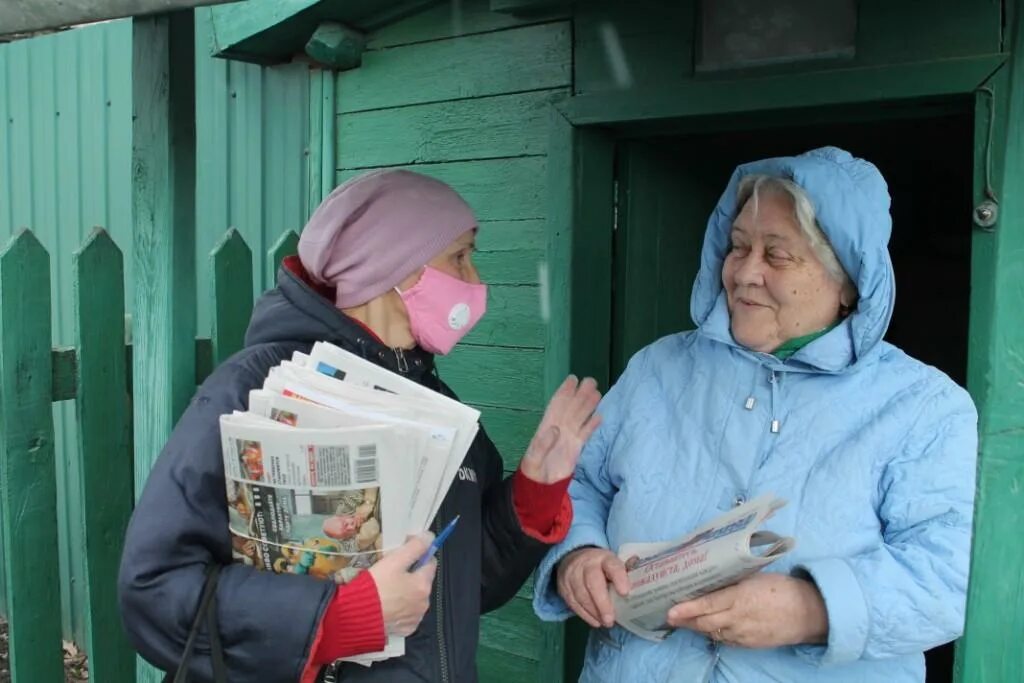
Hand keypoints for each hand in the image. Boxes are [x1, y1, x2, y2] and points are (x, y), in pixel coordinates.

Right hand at [367, 533, 435, 635]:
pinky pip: (407, 614)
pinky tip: (387, 604)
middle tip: (391, 571)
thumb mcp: (394, 561)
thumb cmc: (375, 587)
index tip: (404, 553)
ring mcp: (415, 618)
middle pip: (423, 580)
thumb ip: (414, 547)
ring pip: (415, 597)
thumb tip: (429, 537)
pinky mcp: (405, 629)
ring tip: (387, 588)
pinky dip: (400, 608)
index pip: (430, 561)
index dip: (418, 554)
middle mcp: (424, 603)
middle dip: (411, 574)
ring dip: (406, 591)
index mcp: (424, 584)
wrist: (357, 618)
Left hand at [519, 375, 601, 483]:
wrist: (540, 487)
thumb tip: (556, 429)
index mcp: (546, 427)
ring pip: (580, 417)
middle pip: (571, 408)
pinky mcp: (576, 448)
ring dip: (588, 405)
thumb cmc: (533, 471)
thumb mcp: (533, 459)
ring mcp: (568, 438)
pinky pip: (585, 433)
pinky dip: (592, 425)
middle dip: (580, 394)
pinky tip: (600, 416)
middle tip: (591, 380)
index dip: (564, 392)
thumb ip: (543, 444)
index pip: (556, 406)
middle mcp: (559, 429)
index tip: (572, 379)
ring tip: (597, 392)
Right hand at [556, 547, 629, 627]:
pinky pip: (573, 603)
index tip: (625, 593)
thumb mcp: (613, 564)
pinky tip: (595, 621)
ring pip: (581, 595)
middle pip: (593, 582)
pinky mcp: (563, 586)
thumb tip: (641, 587)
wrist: (572, 557)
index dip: (619, 578)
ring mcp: (572, 574)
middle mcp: (586, 564)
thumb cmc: (600, 565)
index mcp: (603, 557)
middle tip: (611, 620)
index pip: (612, 565)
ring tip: (605, 623)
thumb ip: (625, 573)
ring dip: (594, 612)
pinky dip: (584, 614)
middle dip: (602, 603)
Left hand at [666, 573, 827, 647]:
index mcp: (740, 596)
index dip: (687, 609)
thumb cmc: (781, 588)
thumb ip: (732, 581)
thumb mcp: (754, 578)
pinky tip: (707, 627)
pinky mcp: (749, 644)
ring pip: (713, 632)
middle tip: (669, 616)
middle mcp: (739, 617)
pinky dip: (715, 633)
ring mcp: (744, 633)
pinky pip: (726, 640)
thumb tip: (710, 578)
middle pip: (705, 622)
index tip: (670, 611)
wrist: (807, 612)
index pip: (707, 604)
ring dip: (697, 627)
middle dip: (685, 620)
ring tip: (683, 621)